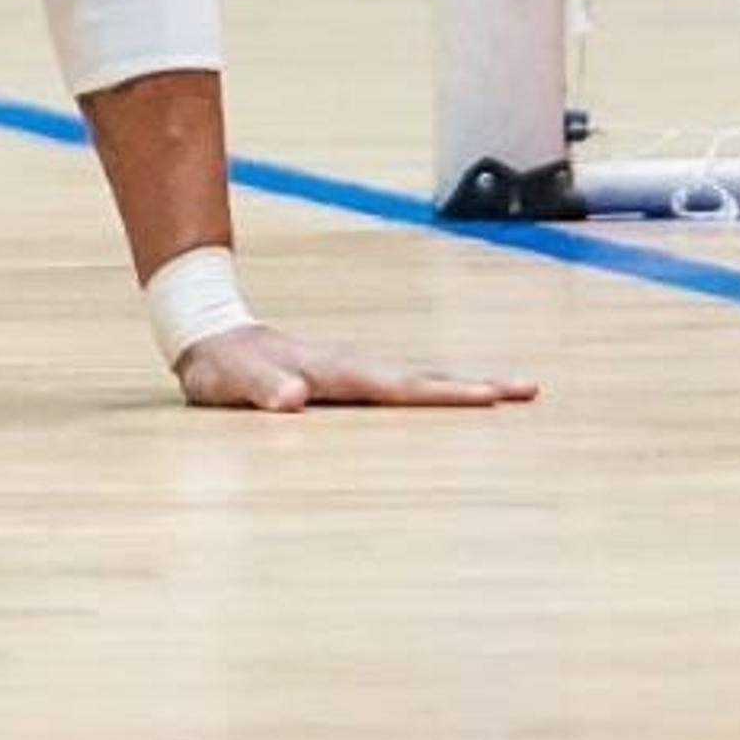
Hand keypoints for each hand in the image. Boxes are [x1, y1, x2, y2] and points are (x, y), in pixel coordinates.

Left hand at [172, 322, 539, 412]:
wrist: (209, 337)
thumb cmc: (219, 367)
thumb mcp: (227, 382)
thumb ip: (258, 389)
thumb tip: (294, 399)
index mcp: (332, 372)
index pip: (397, 387)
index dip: (442, 394)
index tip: (489, 397)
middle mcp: (350, 368)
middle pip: (422, 379)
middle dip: (476, 385)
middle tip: (530, 389)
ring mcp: (351, 372)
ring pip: (415, 380)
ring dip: (461, 386)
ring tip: (510, 395)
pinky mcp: (346, 381)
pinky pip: (399, 388)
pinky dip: (433, 392)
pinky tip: (452, 401)